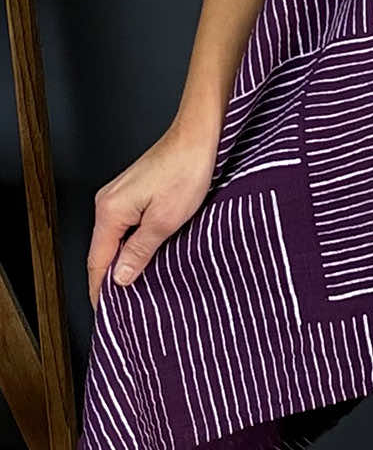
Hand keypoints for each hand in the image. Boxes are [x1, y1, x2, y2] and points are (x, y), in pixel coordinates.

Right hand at [87, 114, 220, 309]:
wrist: (199, 135)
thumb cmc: (186, 170)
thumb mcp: (165, 221)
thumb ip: (139, 252)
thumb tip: (119, 278)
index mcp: (110, 211)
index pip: (96, 262)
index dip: (100, 291)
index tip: (108, 315)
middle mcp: (107, 202)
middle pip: (102, 251)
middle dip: (111, 279)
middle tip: (126, 307)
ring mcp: (118, 194)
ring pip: (115, 239)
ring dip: (124, 261)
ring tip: (138, 286)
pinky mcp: (133, 190)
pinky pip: (125, 226)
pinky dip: (132, 243)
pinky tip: (146, 254)